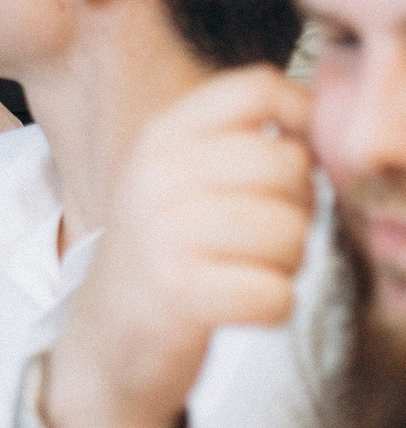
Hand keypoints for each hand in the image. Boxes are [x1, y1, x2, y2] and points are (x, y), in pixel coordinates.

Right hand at [43, 65, 315, 427]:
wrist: (107, 339)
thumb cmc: (166, 253)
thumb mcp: (179, 177)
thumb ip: (240, 143)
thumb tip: (320, 130)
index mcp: (163, 134)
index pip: (258, 88)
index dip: (305, 118)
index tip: (304, 157)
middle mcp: (158, 173)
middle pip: (289, 164)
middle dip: (299, 209)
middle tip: (267, 236)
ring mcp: (165, 232)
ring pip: (292, 232)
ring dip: (288, 264)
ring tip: (250, 270)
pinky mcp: (179, 294)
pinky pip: (277, 294)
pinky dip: (273, 307)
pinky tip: (240, 304)